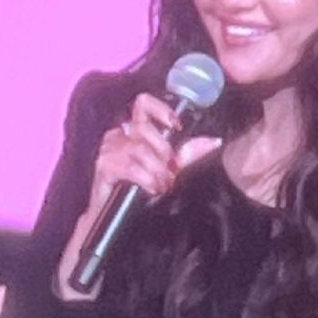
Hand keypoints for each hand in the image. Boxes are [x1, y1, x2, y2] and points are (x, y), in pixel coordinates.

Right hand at [87, 91, 221, 211]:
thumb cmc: (139, 187)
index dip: (160, 110)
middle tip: (172, 171)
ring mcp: (109, 148)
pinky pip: (130, 167)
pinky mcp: (103, 165)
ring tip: (164, 184)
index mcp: (133, 128)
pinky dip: (146, 178)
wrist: (114, 214)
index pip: (143, 103)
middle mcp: (119, 133)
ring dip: (157, 169)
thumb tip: (213, 142)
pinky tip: (152, 187)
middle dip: (164, 152)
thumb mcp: (166, 167)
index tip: (177, 125)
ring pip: (139, 149)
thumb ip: (188, 153)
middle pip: (144, 129)